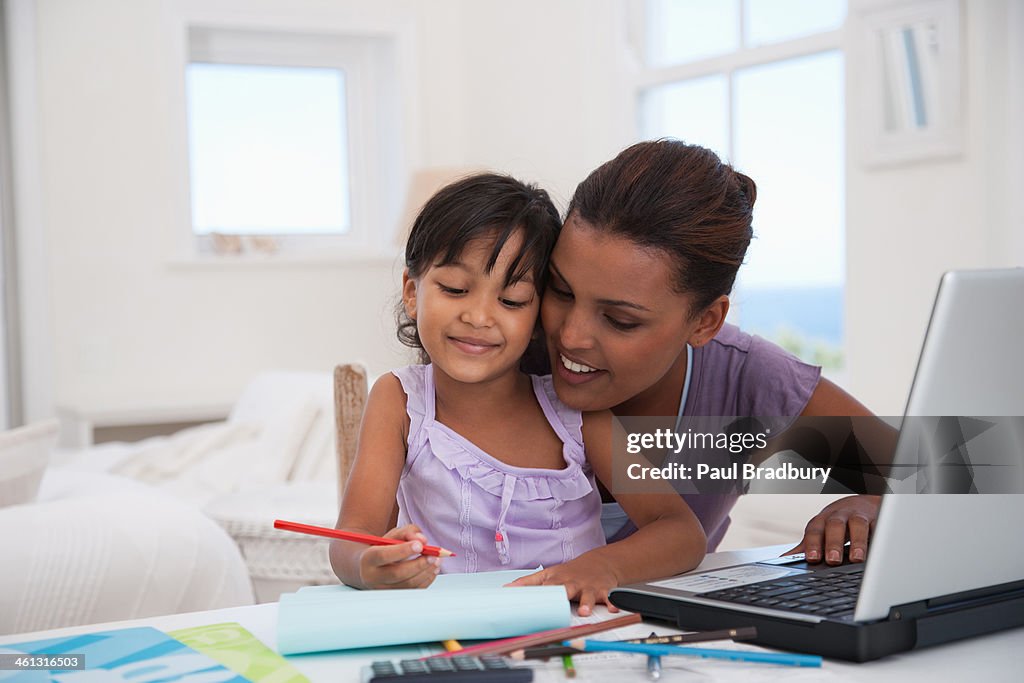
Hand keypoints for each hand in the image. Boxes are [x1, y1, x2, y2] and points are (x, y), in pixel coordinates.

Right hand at [358, 524, 441, 588]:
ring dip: (426, 572)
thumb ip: (408, 532)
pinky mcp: (394, 597)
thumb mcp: (393, 535)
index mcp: (368, 558)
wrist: (370, 568)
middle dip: (418, 564)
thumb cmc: (383, 549)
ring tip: (436, 561)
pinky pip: (413, 591)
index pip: (384, 555)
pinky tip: (432, 570)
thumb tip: (423, 540)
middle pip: (397, 573)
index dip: (403, 550)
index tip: (420, 545)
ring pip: (407, 585)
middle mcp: (373, 577)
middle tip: (433, 556)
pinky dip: (426, 580)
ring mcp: (383, 590)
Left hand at [505, 555, 621, 616]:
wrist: (599, 563)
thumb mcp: (548, 574)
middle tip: (556, 604)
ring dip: (586, 603)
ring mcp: (588, 587)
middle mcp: (572, 584)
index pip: (544, 587)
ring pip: (587, 595)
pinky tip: (613, 609)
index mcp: (557, 581)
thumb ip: (528, 583)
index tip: (524, 601)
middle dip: (561, 596)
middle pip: (565, 589)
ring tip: (584, 611)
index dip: (535, 595)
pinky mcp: (603, 590)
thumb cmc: (570, 573)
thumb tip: (506, 589)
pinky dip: (612, 603)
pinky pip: (608, 598)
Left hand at [785, 495, 880, 564]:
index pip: (814, 530)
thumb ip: (808, 545)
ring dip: (857, 542)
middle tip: (833, 560)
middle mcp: (840, 515)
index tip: (812, 559)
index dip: (812, 544)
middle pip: (834, 525)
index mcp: (823, 520)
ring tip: (856, 558)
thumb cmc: (840, 522)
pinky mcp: (879, 518)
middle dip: (833, 543)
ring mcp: (860, 515)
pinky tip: (880, 551)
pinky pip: (880, 526)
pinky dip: (879, 537)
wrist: (866, 504)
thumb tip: (785, 559)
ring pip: (857, 524)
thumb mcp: (822, 531)